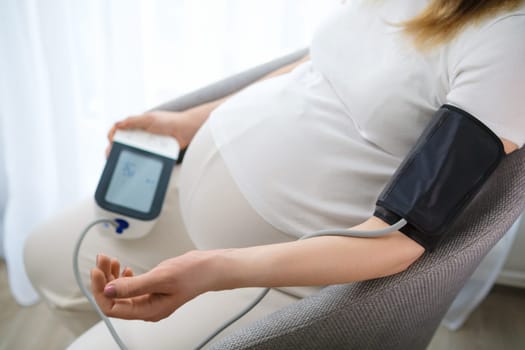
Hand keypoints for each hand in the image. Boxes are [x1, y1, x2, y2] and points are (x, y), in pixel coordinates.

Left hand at [91, 251, 219, 321]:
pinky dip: (123, 276)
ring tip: (110, 259)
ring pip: (121, 291)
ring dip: (112, 275)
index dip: (100, 290)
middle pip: (114, 299)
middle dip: (104, 279)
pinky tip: (123, 267)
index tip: (96, 271)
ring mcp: (149, 299)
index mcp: (148, 311)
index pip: (113, 308)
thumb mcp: (161, 278)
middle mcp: (147, 308)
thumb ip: (133, 285)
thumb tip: (108, 291)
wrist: (210, 268)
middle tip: (102, 260)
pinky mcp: (152, 289)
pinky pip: (130, 286)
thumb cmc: (193, 274)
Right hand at [105, 110, 201, 156]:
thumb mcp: (149, 119)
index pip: (117, 131)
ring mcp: (146, 145)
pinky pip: (144, 158)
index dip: (112, 137)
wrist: (186, 130)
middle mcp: (139, 135)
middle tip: (114, 157)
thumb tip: (117, 126)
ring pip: (132, 153)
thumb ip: (133, 121)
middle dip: (116, 150)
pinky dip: (139, 162)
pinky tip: (135, 167)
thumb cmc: (169, 121)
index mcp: (135, 125)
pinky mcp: (154, 153)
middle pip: (122, 144)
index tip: (112, 142)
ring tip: (123, 164)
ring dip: (127, 157)